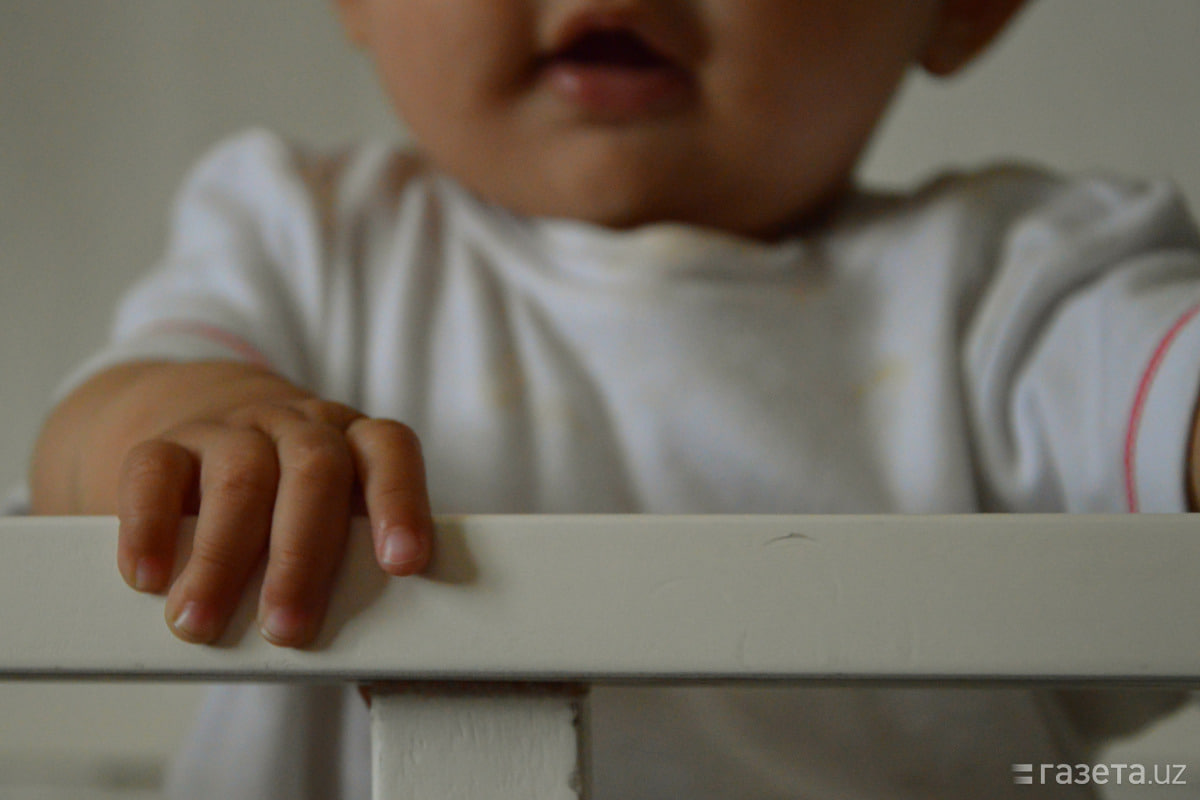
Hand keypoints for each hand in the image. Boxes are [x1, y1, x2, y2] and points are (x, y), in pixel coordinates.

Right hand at [112, 371, 432, 647]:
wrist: (204, 439)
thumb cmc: (286, 509)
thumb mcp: (329, 529)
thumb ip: (354, 582)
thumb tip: (379, 677)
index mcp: (354, 444)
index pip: (389, 451)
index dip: (400, 504)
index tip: (402, 565)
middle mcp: (298, 428)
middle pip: (315, 469)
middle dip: (303, 556)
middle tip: (285, 629)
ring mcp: (232, 430)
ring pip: (239, 476)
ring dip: (222, 558)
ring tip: (202, 624)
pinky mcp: (165, 445)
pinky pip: (156, 471)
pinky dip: (150, 528)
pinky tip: (149, 578)